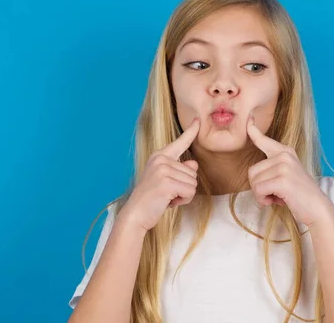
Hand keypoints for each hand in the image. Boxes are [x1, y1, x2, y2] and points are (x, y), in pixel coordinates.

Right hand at [120, 117, 200, 231]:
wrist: (135, 214)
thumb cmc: (151, 199)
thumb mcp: (165, 180)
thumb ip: (179, 170)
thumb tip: (193, 163)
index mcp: (159, 156)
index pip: (180, 142)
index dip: (191, 131)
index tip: (198, 119)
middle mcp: (161, 159)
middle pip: (193, 172)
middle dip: (184, 187)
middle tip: (167, 193)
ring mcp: (163, 170)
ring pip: (193, 183)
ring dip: (184, 195)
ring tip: (167, 198)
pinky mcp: (167, 183)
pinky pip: (190, 192)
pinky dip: (183, 200)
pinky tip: (169, 202)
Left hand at [246, 114, 327, 227]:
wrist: (318, 209)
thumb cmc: (299, 195)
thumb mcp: (286, 175)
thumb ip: (272, 168)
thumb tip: (252, 172)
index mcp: (286, 152)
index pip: (263, 139)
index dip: (253, 129)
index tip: (249, 117)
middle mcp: (284, 155)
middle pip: (251, 171)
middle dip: (258, 187)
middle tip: (274, 193)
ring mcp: (284, 166)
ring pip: (254, 182)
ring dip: (261, 195)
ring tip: (277, 197)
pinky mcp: (282, 180)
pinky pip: (259, 190)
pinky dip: (263, 200)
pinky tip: (277, 201)